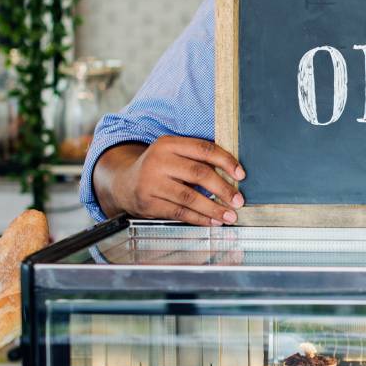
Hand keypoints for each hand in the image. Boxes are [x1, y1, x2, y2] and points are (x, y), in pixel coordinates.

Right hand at [98, 137, 245, 226]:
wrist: (123, 183)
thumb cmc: (159, 168)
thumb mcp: (173, 154)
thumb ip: (197, 159)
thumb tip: (234, 174)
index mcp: (168, 144)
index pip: (204, 149)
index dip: (226, 161)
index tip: (241, 175)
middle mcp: (158, 161)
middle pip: (198, 174)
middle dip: (223, 189)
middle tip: (239, 200)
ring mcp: (150, 182)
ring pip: (189, 197)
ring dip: (214, 208)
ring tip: (230, 215)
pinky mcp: (148, 203)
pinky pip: (179, 212)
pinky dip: (200, 219)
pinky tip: (213, 222)